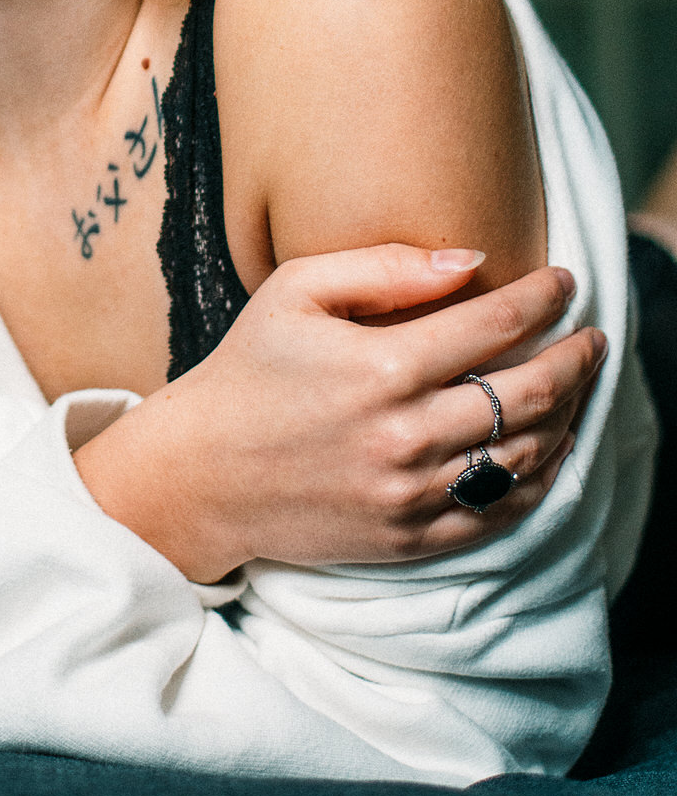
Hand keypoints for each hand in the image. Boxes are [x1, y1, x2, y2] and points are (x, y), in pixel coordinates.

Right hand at [75, 245, 604, 581]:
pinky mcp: (409, 536)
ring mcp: (410, 492)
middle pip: (527, 392)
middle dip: (575, 357)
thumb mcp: (296, 290)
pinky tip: (550, 445)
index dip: (543, 298)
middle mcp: (404, 433)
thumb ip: (385, 267)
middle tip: (593, 335)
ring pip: (524, 453)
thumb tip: (471, 259)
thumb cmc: (247, 369)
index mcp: (380, 365)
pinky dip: (539, 476)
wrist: (201, 472)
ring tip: (576, 384)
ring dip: (566, 413)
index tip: (566, 280)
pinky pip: (499, 510)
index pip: (495, 324)